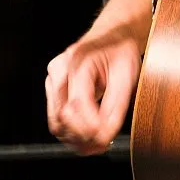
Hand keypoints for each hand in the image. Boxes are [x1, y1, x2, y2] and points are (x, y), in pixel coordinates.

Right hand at [45, 27, 141, 154]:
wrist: (113, 33)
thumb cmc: (120, 49)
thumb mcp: (127, 73)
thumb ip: (117, 104)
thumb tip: (107, 134)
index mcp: (80, 60)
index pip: (78, 102)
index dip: (90, 126)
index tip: (105, 139)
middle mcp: (61, 68)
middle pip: (63, 116)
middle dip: (83, 137)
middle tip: (103, 145)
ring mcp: (53, 78)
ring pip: (56, 121)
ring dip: (75, 139)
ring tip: (96, 145)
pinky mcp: (53, 87)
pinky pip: (56, 118)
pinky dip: (70, 132)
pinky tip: (87, 135)